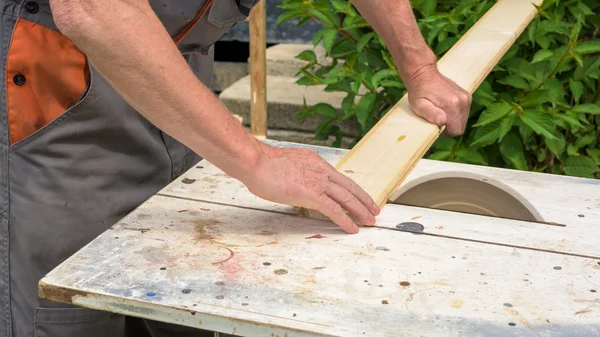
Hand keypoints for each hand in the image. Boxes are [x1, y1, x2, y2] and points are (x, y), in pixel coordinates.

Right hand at [241, 143, 379, 233]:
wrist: (256, 162)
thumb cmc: (262, 164)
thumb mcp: (285, 165)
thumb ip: (295, 172)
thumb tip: (294, 181)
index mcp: (315, 162)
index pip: (339, 177)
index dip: (352, 188)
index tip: (359, 195)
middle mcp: (321, 170)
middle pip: (349, 187)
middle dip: (364, 200)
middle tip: (374, 210)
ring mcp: (319, 182)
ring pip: (347, 198)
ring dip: (360, 211)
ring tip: (370, 221)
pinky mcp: (313, 195)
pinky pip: (334, 210)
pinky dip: (345, 220)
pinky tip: (352, 228)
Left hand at [405, 64, 471, 135]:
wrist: (423, 74)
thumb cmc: (419, 92)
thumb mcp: (419, 105)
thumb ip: (431, 114)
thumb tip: (443, 121)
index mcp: (453, 105)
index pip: (457, 130)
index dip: (446, 132)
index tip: (437, 125)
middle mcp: (463, 101)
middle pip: (461, 126)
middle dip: (450, 127)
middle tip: (437, 119)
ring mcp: (466, 97)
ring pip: (463, 120)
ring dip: (453, 120)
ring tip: (440, 112)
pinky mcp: (467, 96)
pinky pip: (464, 112)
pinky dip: (456, 114)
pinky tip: (445, 107)